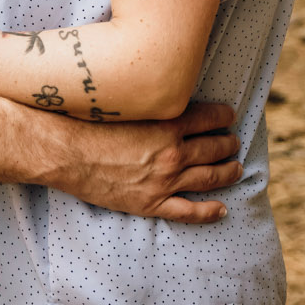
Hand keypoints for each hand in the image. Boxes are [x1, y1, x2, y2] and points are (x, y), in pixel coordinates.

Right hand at [43, 101, 243, 223]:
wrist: (67, 153)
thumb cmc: (91, 122)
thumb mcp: (129, 104)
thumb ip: (152, 102)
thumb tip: (164, 92)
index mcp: (168, 124)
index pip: (209, 117)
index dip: (223, 116)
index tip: (229, 115)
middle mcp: (173, 153)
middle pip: (213, 148)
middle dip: (228, 144)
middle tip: (234, 142)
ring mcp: (164, 180)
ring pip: (209, 177)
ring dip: (227, 172)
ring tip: (236, 168)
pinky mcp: (151, 203)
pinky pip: (188, 212)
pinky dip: (209, 212)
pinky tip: (222, 210)